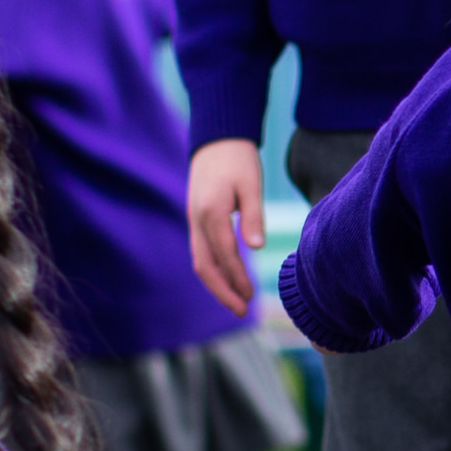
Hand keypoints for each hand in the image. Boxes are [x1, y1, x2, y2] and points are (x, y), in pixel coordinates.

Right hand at [186, 139, 267, 314]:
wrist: (216, 139)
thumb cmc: (238, 159)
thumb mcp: (251, 183)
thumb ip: (253, 215)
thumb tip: (256, 248)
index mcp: (211, 211)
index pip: (225, 254)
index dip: (237, 278)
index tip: (251, 296)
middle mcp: (197, 220)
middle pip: (205, 265)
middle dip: (222, 291)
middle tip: (241, 311)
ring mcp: (194, 221)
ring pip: (201, 261)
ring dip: (217, 284)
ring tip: (236, 302)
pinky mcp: (197, 220)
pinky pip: (202, 251)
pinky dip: (214, 270)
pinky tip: (229, 279)